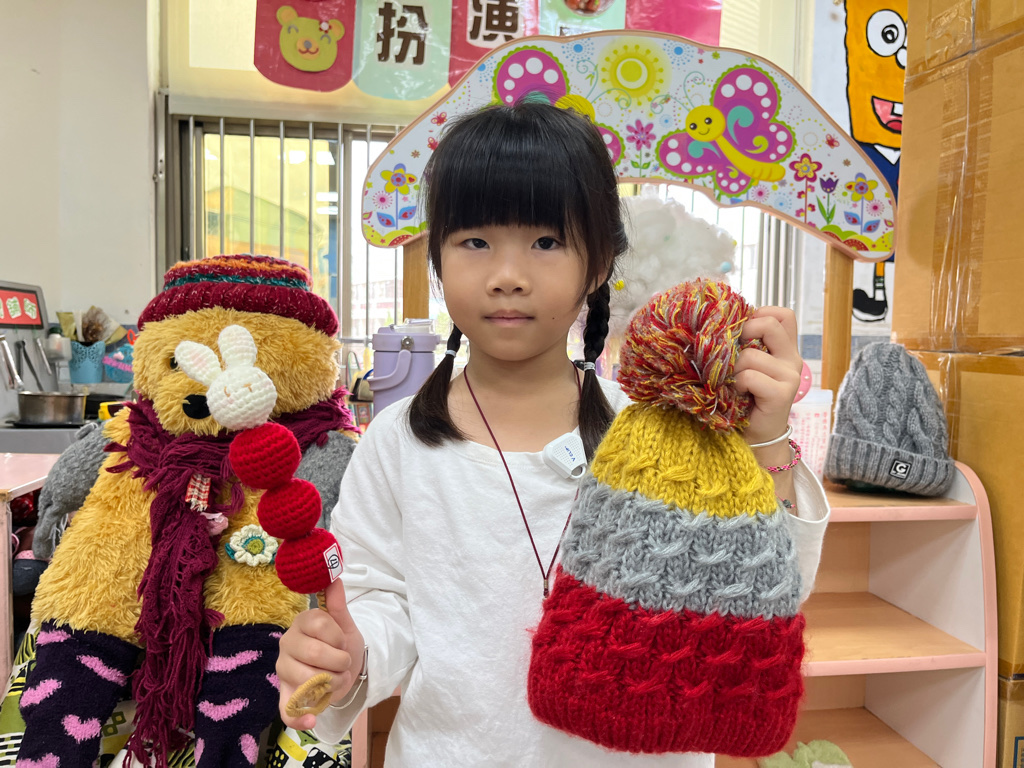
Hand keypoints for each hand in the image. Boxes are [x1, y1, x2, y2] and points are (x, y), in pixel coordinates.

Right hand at [277, 576, 365, 730]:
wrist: (346, 670)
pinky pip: (287, 709)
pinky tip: (311, 720)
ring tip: (337, 680)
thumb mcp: (345, 624)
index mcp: (302, 623)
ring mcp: (284, 670)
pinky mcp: (286, 694)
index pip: (320, 625)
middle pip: (314, 652)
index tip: (343, 642)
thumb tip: (334, 577)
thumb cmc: (342, 644)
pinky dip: (300, 718)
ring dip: (331, 684)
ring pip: (306, 679)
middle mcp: (287, 644)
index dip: (338, 637)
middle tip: (344, 664)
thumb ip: (337, 604)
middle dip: (338, 662)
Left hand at [735, 306, 802, 446]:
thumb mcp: (747, 366)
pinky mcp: (782, 394)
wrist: (756, 436)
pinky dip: (737, 384)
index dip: (760, 314)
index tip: (743, 331)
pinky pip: (750, 376)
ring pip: (751, 355)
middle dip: (743, 333)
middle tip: (733, 354)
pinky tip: (738, 394)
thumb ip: (745, 345)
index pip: (783, 315)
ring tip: (734, 383)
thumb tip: (722, 324)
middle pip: (770, 325)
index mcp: (785, 349)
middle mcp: (792, 359)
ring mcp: (790, 376)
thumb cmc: (746, 398)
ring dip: (733, 369)